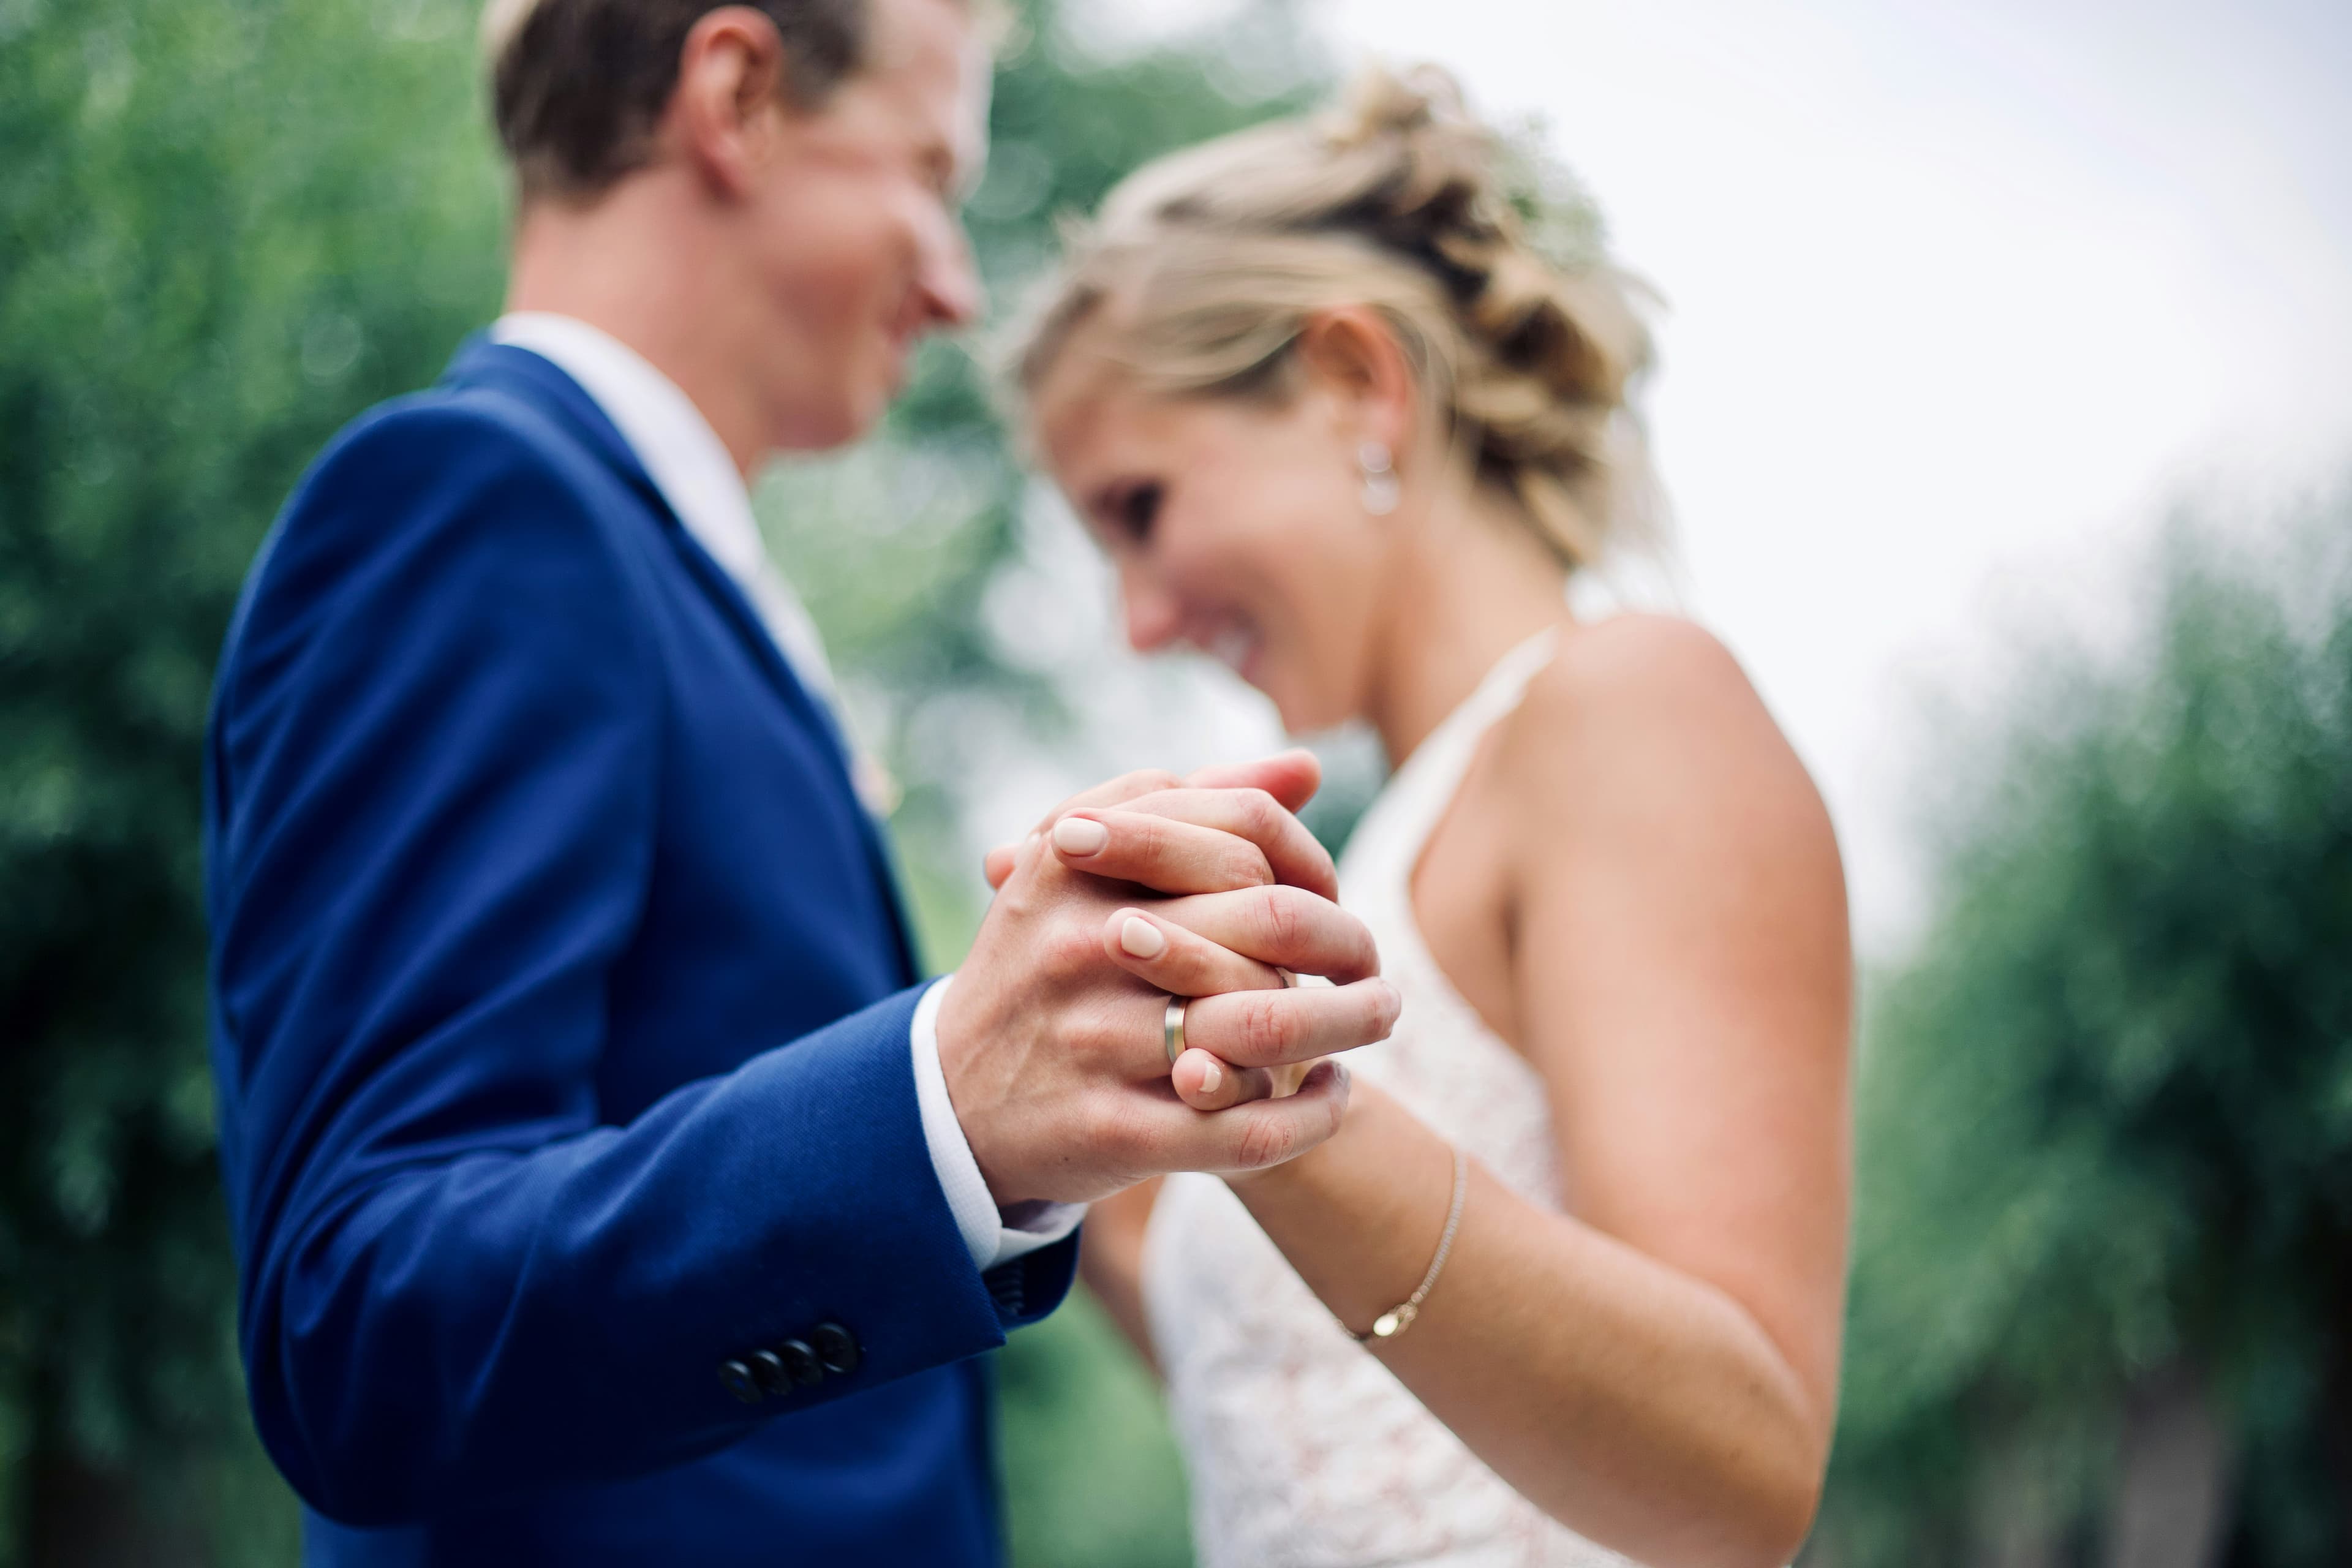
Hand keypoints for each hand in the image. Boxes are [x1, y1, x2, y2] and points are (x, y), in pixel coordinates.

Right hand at [938, 760, 1396, 1207]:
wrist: (947, 1102)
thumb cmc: (1042, 966)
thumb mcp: (1084, 868)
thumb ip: (1187, 808)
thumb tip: (1306, 767)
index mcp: (1075, 862)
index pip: (1241, 832)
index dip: (1310, 862)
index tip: (1327, 895)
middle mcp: (1081, 943)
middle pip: (1269, 922)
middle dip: (1347, 945)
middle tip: (1373, 965)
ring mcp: (1093, 1039)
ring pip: (1267, 1024)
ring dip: (1348, 1024)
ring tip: (1374, 1018)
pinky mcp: (1111, 1129)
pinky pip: (1247, 1126)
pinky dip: (1311, 1113)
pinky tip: (1332, 1094)